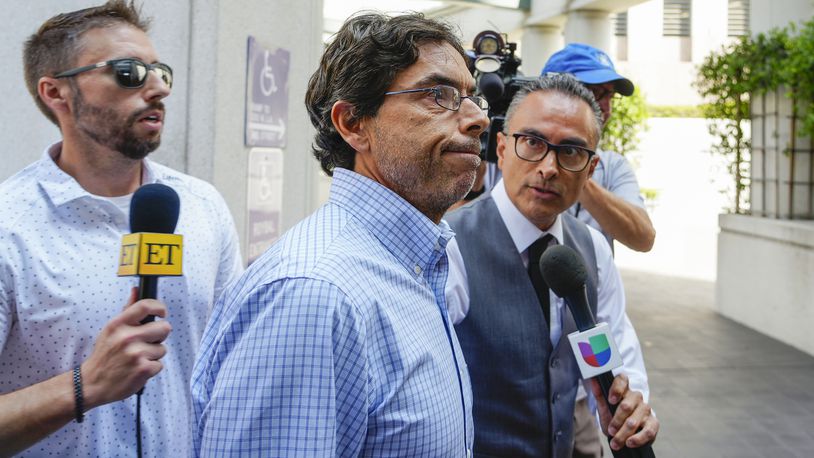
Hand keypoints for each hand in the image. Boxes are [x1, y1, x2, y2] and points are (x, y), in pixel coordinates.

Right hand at [80, 288, 171, 408]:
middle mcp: (127, 337)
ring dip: (154, 355)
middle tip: (149, 341)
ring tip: (137, 358)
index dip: (159, 307)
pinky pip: (160, 364)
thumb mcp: (111, 330)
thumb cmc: (105, 355)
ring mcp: (136, 354)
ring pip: (162, 348)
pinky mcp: (143, 369)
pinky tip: (137, 369)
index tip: (162, 313)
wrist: (92, 384)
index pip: (145, 306)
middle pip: (164, 328)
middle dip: (160, 335)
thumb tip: (136, 290)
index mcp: (118, 324)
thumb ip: (127, 311)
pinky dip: (151, 368)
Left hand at [590, 373, 658, 449]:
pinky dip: (638, 439)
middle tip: (610, 431)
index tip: (610, 400)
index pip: (622, 380)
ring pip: (635, 420)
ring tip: (616, 442)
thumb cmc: (613, 416)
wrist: (624, 431)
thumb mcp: (604, 407)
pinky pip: (648, 431)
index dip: (617, 389)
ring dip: (623, 433)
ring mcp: (646, 410)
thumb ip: (600, 395)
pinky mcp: (653, 423)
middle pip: (627, 405)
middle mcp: (636, 398)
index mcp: (624, 390)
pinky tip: (629, 443)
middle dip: (617, 420)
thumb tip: (594, 381)